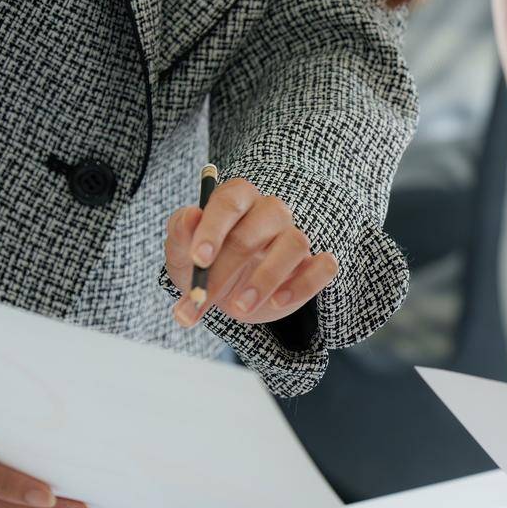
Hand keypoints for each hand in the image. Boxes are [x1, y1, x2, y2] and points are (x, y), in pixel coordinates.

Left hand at [166, 179, 338, 328]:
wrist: (228, 296)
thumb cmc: (205, 266)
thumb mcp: (182, 254)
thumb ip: (181, 234)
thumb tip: (191, 216)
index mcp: (237, 199)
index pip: (230, 202)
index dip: (214, 230)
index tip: (198, 261)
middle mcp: (270, 212)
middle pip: (259, 228)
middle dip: (227, 268)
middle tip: (205, 298)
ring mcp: (295, 237)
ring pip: (296, 243)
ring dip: (266, 278)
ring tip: (239, 308)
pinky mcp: (314, 264)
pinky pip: (325, 266)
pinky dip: (304, 285)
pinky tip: (277, 302)